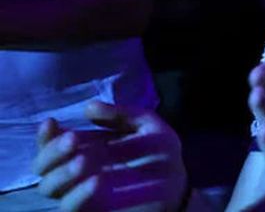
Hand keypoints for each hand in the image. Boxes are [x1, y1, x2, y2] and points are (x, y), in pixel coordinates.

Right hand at [33, 102, 188, 211]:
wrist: (179, 189)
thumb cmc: (161, 157)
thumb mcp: (148, 128)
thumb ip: (122, 115)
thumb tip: (88, 108)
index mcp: (87, 148)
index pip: (51, 143)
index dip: (46, 134)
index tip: (52, 122)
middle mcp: (77, 171)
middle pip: (42, 165)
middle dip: (51, 151)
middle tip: (73, 139)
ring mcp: (80, 192)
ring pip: (48, 186)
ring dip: (61, 171)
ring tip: (83, 160)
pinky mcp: (89, 210)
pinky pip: (69, 207)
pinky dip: (78, 194)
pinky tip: (97, 180)